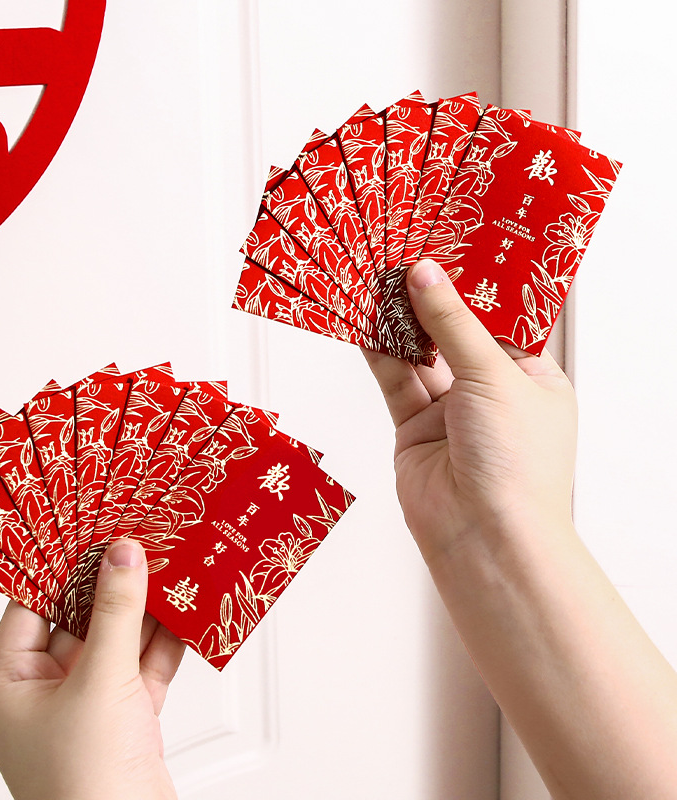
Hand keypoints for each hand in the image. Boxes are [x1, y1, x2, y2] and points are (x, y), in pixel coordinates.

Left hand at [0, 539, 184, 799]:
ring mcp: (90, 706)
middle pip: (80, 622)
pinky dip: (165, 642)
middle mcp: (48, 695)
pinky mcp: (128, 718)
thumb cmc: (86, 785)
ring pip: (117, 642)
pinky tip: (183, 612)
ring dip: (144, 611)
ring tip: (165, 568)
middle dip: (111, 587)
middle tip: (134, 545)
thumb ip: (116, 614)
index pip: (28, 610)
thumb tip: (123, 558)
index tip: (84, 534)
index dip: (56, 570)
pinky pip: (145, 666)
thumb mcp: (100, 682)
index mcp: (13, 688)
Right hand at [367, 260, 676, 798]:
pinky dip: (380, 352)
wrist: (483, 540)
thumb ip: (453, 325)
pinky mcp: (414, 428)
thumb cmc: (516, 466)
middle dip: (433, 299)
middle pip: (457, 332)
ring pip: (421, 354)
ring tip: (378, 278)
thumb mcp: (493, 377)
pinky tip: (365, 320)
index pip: (504, 318)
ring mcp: (451, 411)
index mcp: (533, 378)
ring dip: (401, 321)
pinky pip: (395, 381)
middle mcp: (492, 392)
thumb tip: (427, 276)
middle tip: (407, 255)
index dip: (479, 284)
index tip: (454, 245)